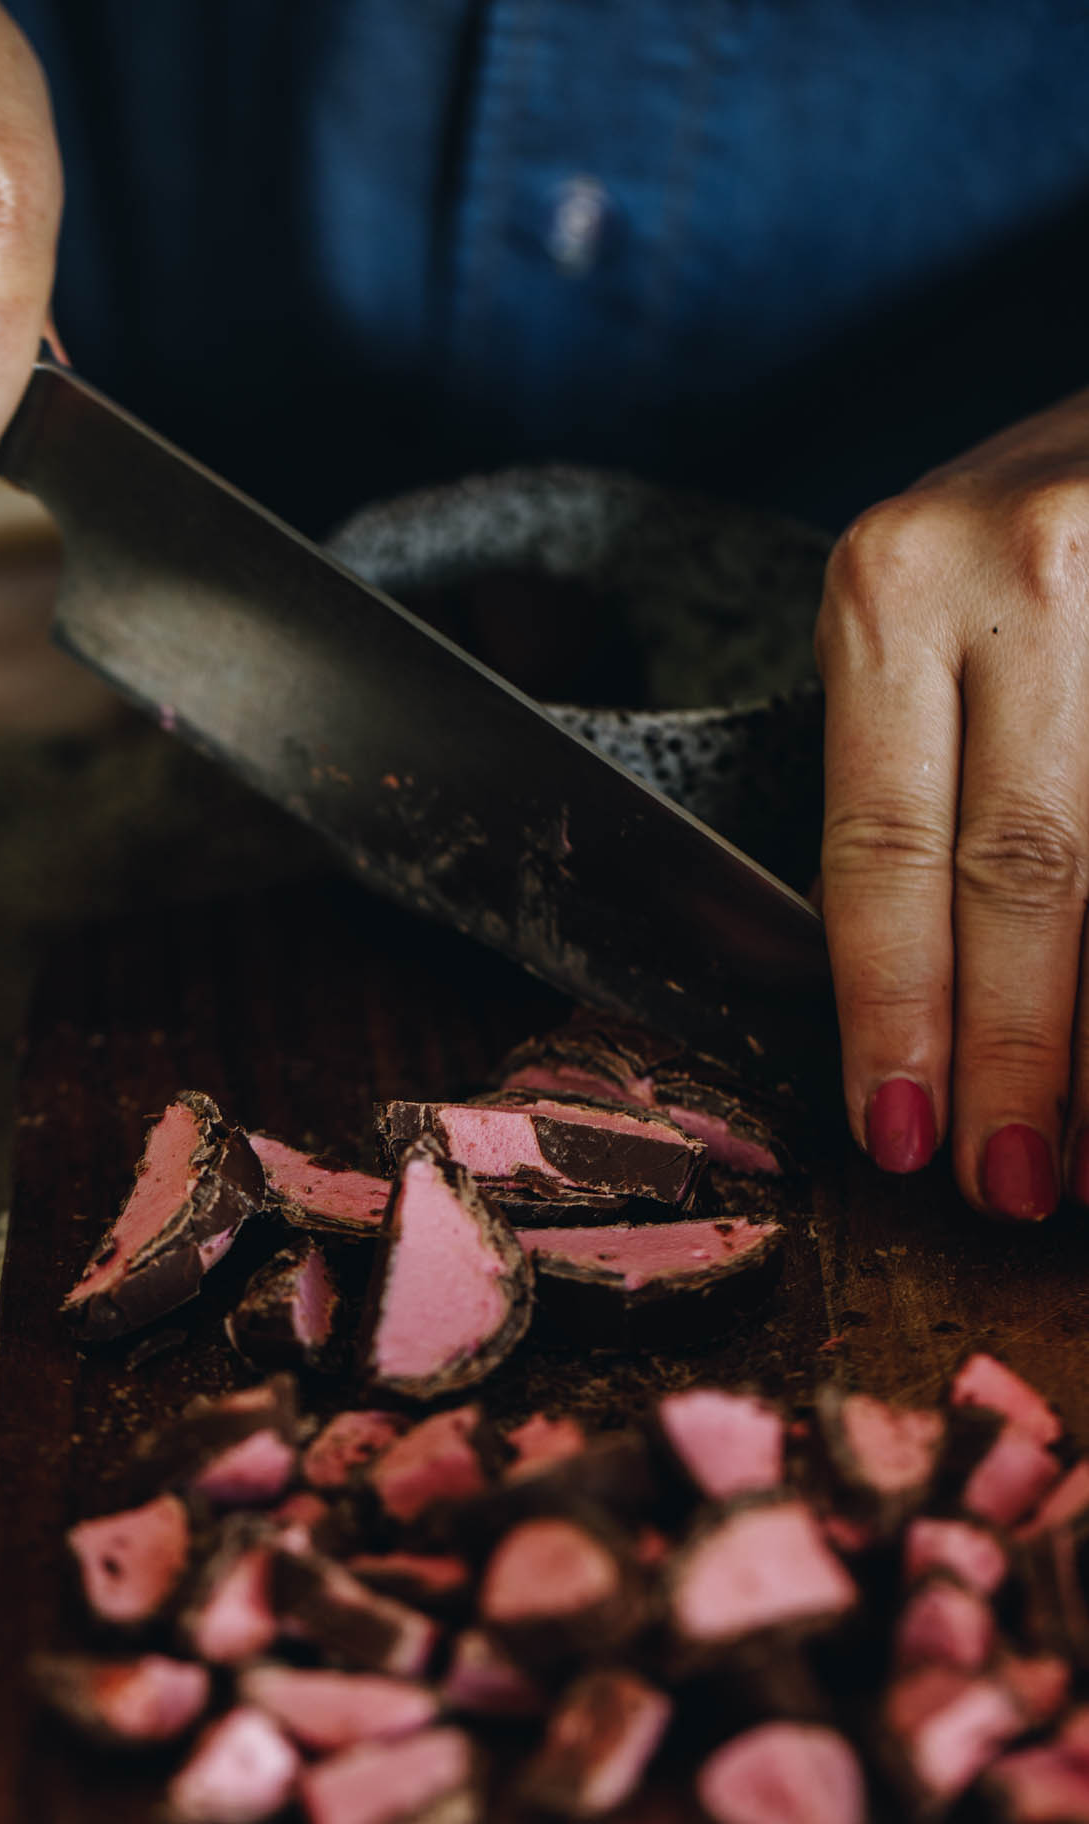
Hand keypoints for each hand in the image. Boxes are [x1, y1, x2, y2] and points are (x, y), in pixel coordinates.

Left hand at [817, 390, 1088, 1218]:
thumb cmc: (1011, 547)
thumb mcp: (912, 622)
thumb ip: (906, 780)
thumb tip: (915, 1013)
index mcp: (896, 585)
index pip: (882, 845)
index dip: (893, 1010)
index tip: (898, 1134)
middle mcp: (1030, 574)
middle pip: (1026, 872)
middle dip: (1014, 1054)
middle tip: (1004, 1186)